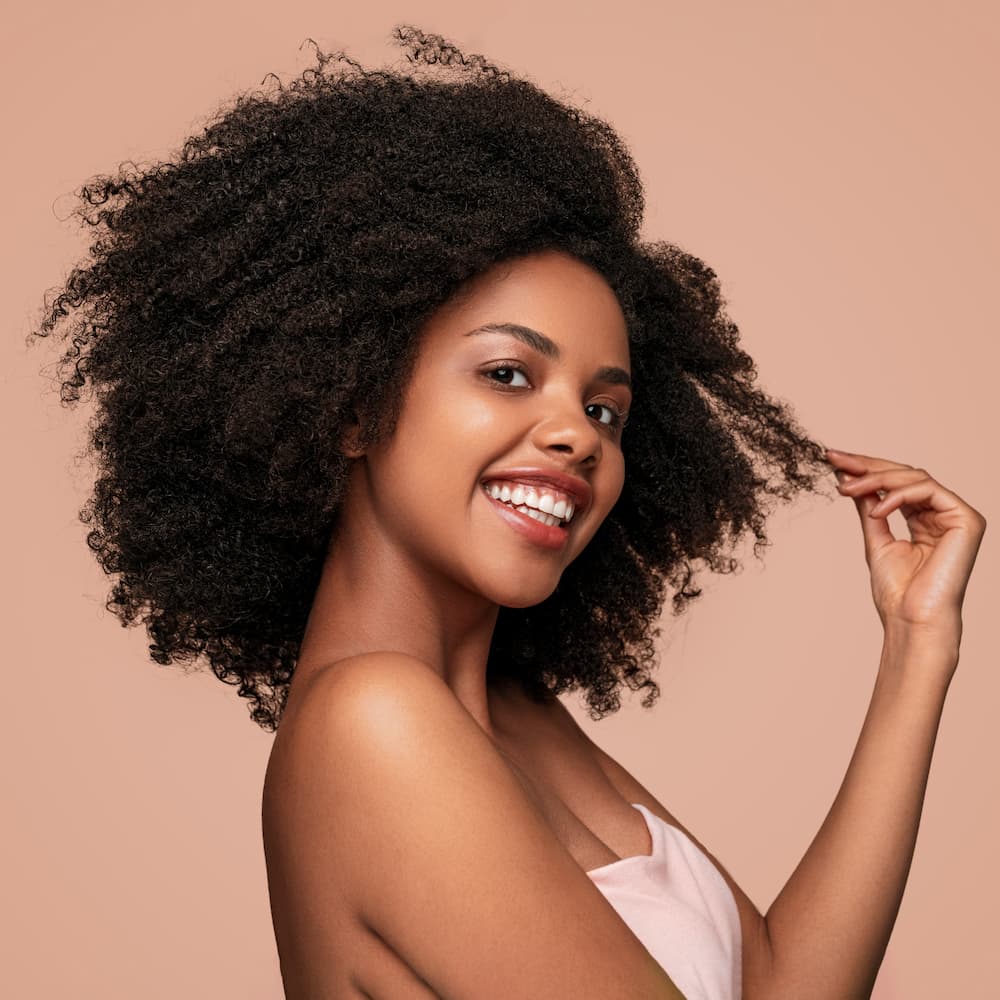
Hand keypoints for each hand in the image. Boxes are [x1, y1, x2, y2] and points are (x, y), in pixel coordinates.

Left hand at [827, 449, 985, 650]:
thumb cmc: (896, 591)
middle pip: (905, 474)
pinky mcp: (967, 520)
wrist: (911, 620)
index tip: (833, 459)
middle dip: (867, 465)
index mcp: (924, 520)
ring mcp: (956, 516)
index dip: (865, 468)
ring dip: (876, 479)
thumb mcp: (875, 538)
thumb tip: (850, 477)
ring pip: (915, 477)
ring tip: (847, 489)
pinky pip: (928, 491)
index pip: (895, 483)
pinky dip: (897, 495)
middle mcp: (943, 514)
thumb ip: (868, 506)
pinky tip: (875, 509)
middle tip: (835, 459)